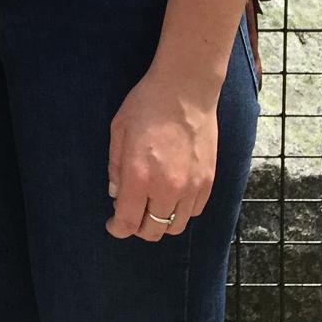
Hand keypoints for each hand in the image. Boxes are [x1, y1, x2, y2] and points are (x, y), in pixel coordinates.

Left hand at [106, 71, 218, 240]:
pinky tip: (172, 197)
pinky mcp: (207, 182)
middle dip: (137, 228)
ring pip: (175, 227)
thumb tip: (116, 194)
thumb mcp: (119, 131)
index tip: (114, 225)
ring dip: (160, 223)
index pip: (128, 222)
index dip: (118, 228)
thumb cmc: (147, 105)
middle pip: (152, 231)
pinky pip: (193, 212)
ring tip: (152, 207)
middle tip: (131, 214)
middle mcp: (167, 188)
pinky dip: (180, 212)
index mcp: (139, 176)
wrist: (186, 90)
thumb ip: (115, 167)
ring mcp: (191, 187)